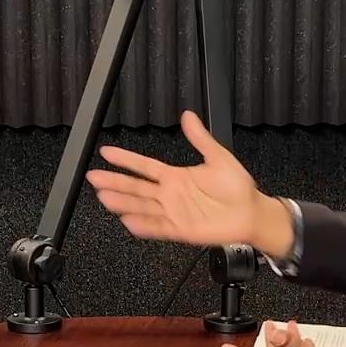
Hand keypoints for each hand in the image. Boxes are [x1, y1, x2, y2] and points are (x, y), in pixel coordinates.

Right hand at [87, 111, 294, 256]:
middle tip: (94, 177)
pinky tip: (128, 220)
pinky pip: (158, 227)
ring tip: (105, 197)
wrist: (251, 212)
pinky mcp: (180, 230)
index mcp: (176, 177)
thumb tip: (189, 116)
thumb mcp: (218, 157)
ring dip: (123, 202)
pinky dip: (143, 225)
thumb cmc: (237, 188)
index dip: (126, 159)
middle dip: (115, 182)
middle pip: (136, 188)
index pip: (145, 167)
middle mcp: (170, 195)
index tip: (107, 152)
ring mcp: (173, 213)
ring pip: (142, 207)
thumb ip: (200, 138)